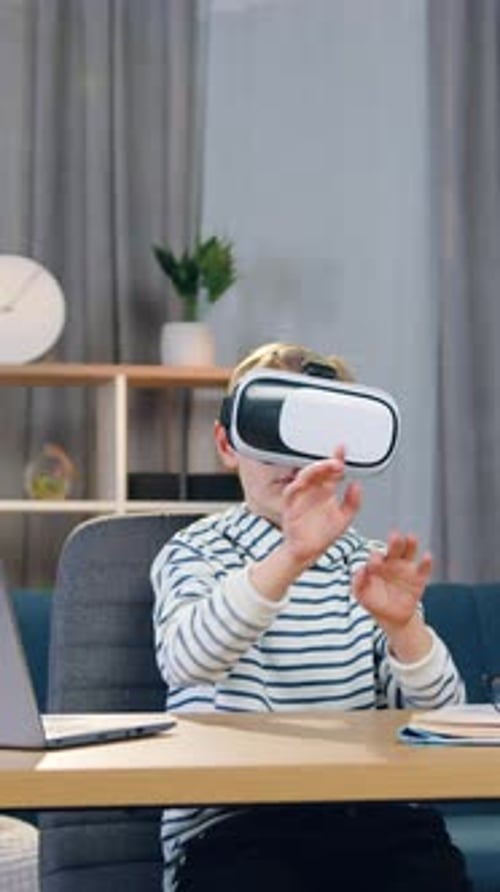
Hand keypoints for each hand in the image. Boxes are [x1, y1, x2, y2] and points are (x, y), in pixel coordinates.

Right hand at [281, 446, 361, 569]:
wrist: (308, 552)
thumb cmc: (323, 536)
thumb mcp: (344, 519)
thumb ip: (352, 503)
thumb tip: (357, 486)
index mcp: (326, 491)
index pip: (332, 471)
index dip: (337, 458)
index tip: (342, 449)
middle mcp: (313, 491)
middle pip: (319, 470)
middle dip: (327, 464)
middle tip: (337, 462)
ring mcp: (301, 497)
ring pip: (304, 476)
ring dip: (314, 470)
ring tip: (325, 468)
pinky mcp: (290, 506)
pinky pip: (290, 492)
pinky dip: (296, 486)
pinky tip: (303, 482)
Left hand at [352, 532, 432, 660]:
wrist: (391, 618)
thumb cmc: (374, 602)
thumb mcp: (362, 594)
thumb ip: (358, 582)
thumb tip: (360, 570)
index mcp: (377, 563)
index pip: (376, 556)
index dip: (376, 557)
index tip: (375, 562)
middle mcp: (393, 562)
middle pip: (394, 548)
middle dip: (395, 542)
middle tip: (395, 536)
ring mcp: (406, 569)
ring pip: (409, 552)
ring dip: (411, 545)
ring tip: (411, 538)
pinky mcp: (418, 579)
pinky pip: (423, 568)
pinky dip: (426, 562)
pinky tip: (427, 556)